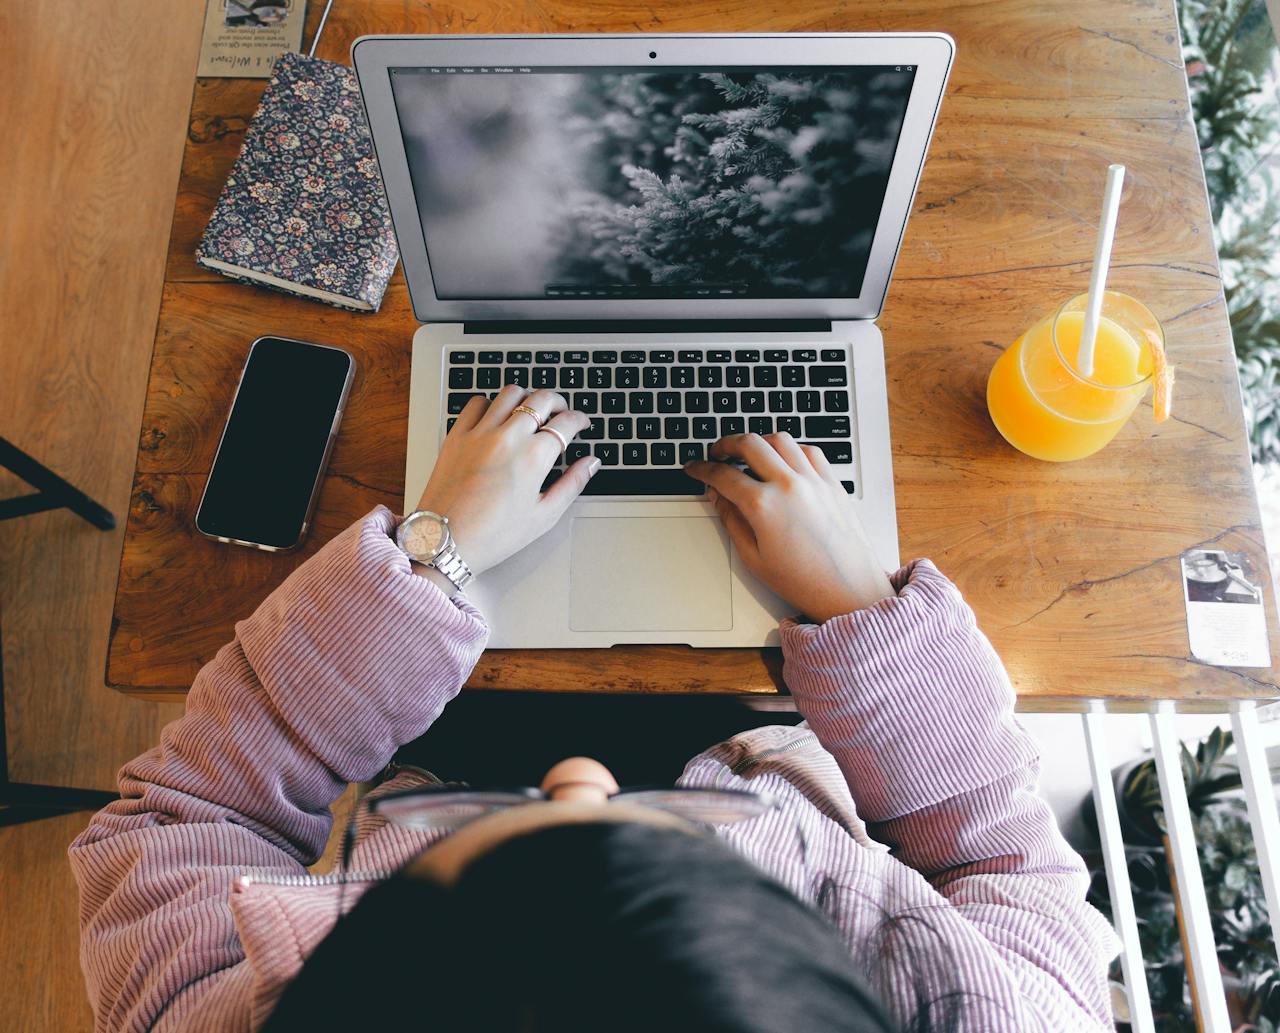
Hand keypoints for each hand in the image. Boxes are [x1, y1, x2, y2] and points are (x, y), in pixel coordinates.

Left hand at [415, 385, 598, 575]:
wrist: (446, 542)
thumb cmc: (493, 535)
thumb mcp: (544, 515)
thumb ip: (572, 484)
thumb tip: (591, 463)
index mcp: (533, 458)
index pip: (566, 423)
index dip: (579, 419)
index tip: (581, 423)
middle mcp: (507, 438)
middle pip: (541, 399)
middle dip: (558, 402)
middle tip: (562, 412)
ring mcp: (479, 434)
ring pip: (510, 393)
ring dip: (527, 397)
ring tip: (532, 409)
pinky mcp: (457, 436)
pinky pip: (477, 403)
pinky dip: (492, 403)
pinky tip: (497, 416)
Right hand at [684, 434, 894, 622]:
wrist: (848, 590)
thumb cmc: (804, 581)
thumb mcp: (753, 557)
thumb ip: (731, 520)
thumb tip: (718, 496)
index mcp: (763, 506)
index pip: (722, 475)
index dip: (702, 469)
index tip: (694, 467)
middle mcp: (788, 485)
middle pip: (749, 443)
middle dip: (725, 444)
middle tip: (716, 453)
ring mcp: (813, 480)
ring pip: (779, 439)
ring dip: (758, 442)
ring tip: (748, 453)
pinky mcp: (832, 483)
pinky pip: (808, 450)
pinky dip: (790, 449)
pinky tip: (783, 460)